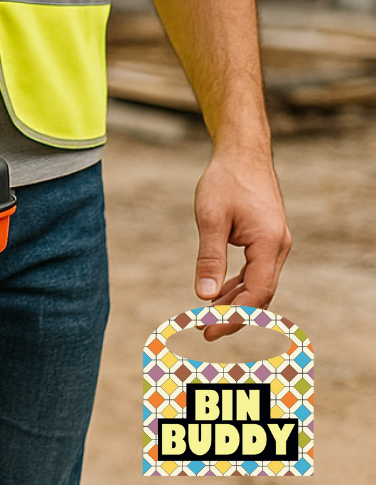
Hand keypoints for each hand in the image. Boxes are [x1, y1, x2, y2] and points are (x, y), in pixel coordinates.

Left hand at [193, 145, 291, 338]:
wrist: (242, 153)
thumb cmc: (225, 180)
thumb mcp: (210, 218)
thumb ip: (209, 258)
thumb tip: (204, 296)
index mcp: (269, 244)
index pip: (256, 293)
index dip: (234, 316)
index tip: (209, 330)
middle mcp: (279, 247)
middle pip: (261, 294)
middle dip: (235, 315)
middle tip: (206, 332)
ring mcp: (276, 243)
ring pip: (259, 283)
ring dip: (237, 301)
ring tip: (209, 317)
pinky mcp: (268, 237)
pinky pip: (257, 270)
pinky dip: (240, 284)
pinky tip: (221, 293)